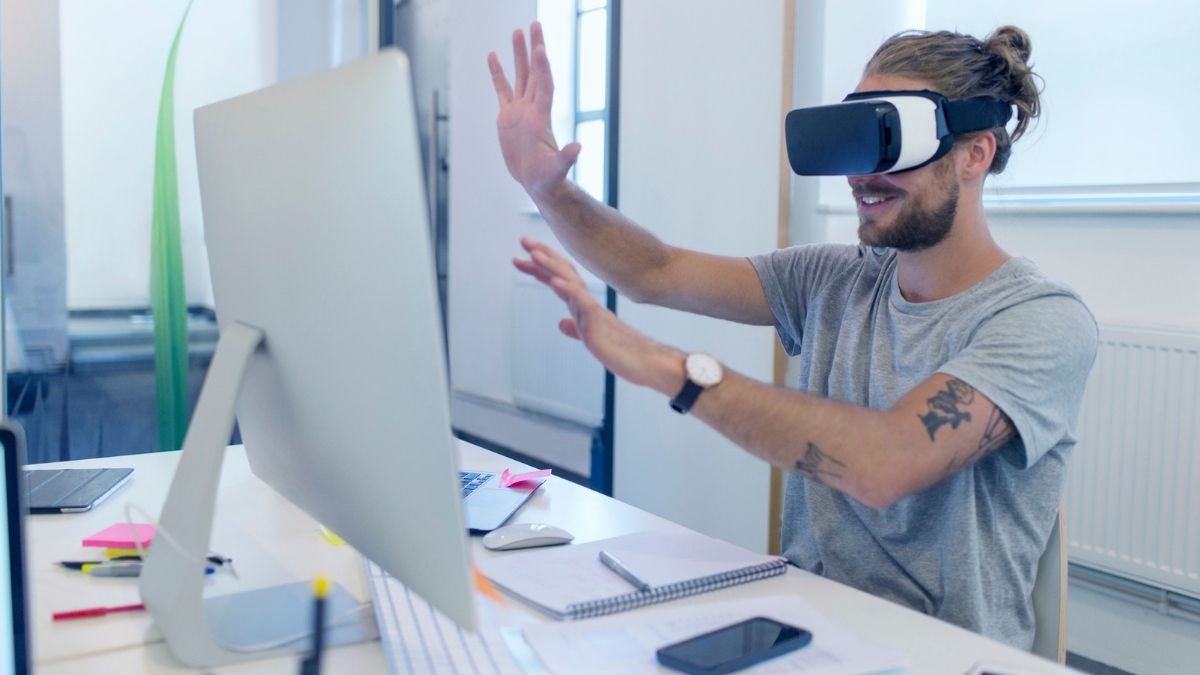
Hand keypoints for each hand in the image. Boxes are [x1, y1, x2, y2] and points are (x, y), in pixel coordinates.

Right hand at [487, 23, 580, 198]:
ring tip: (517, 31)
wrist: (537, 182)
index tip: (540, 49)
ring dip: (519, 54)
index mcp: (541, 118)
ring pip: (520, 76)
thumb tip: (578, 148)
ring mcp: (520, 110)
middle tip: (535, 25)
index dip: (542, 69)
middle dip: (534, 49)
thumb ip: (565, 159)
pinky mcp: (508, 116)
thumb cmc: (547, 178)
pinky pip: (502, 89)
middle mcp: (532, 108)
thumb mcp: (556, 170)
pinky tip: (493, 56)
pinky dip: (497, 73)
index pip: (543, 87)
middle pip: (534, 72)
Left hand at [513, 238, 684, 394]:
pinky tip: (554, 281)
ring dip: (551, 266)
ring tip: (534, 253)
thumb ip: (577, 329)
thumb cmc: (625, 352)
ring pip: (570, 282)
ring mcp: (593, 312)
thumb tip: (562, 323)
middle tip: (523, 240)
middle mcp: (588, 304)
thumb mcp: (593, 340)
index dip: (541, 268)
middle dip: (542, 257)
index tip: (522, 256)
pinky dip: (568, 290)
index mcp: (585, 307)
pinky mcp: (600, 324)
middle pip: (562, 273)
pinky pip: (583, 303)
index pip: (561, 280)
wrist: (649, 364)